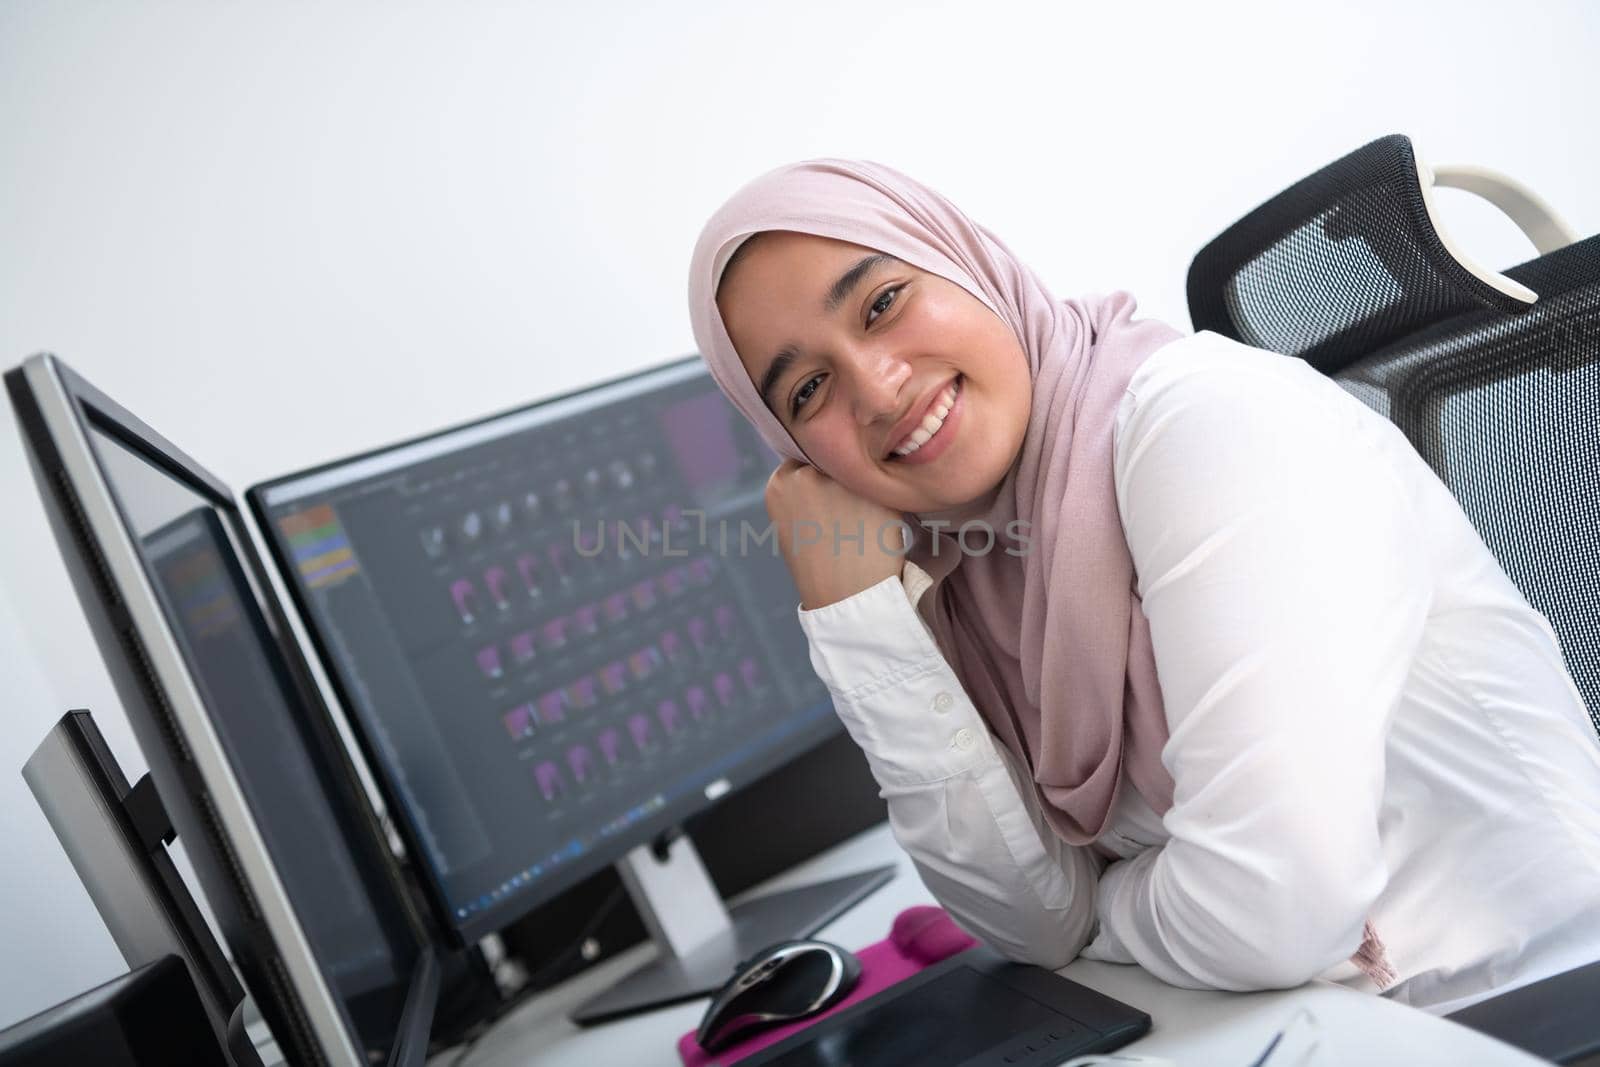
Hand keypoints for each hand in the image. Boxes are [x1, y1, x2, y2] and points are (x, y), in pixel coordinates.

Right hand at [764, 460, 906, 609]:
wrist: (847, 599)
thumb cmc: (820, 566)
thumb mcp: (795, 522)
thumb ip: (804, 490)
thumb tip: (826, 466)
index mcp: (780, 484)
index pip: (805, 458)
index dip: (821, 477)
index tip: (828, 501)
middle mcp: (806, 475)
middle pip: (832, 460)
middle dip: (841, 478)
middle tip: (847, 513)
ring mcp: (839, 481)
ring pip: (858, 470)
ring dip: (865, 486)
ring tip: (863, 522)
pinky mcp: (873, 491)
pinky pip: (882, 485)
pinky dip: (885, 502)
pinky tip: (877, 527)